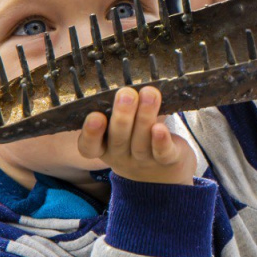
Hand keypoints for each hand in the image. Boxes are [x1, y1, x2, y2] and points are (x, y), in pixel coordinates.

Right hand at [78, 86, 195, 185]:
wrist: (165, 174)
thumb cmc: (138, 140)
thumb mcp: (123, 128)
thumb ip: (121, 109)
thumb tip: (124, 82)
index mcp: (104, 147)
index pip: (89, 147)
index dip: (90, 133)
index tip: (95, 116)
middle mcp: (121, 156)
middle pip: (118, 139)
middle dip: (122, 115)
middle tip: (126, 94)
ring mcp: (144, 161)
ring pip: (141, 141)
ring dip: (144, 116)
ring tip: (149, 93)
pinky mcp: (167, 161)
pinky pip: (162, 153)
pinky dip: (161, 140)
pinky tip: (161, 127)